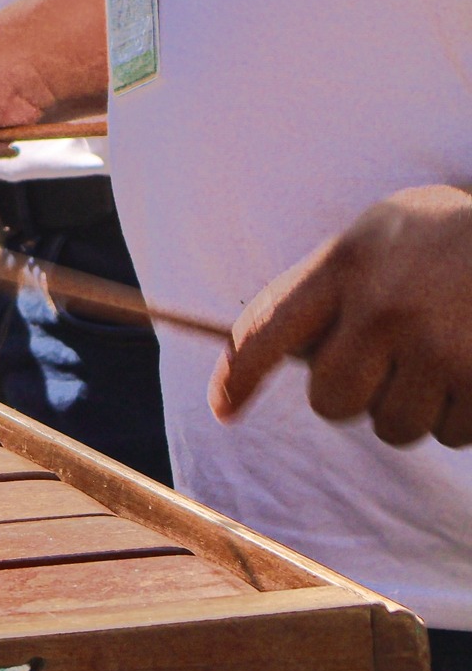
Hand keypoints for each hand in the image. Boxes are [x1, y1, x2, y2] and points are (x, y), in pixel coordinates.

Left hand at [215, 185, 471, 446]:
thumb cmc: (447, 239)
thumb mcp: (379, 235)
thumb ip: (330, 286)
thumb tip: (286, 353)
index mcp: (346, 264)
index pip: (267, 331)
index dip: (239, 377)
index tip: (224, 408)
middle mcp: (384, 309)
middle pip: (331, 402)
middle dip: (353, 397)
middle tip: (384, 367)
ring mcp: (437, 347)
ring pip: (394, 427)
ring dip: (415, 408)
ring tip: (443, 359)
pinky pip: (452, 435)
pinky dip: (462, 416)